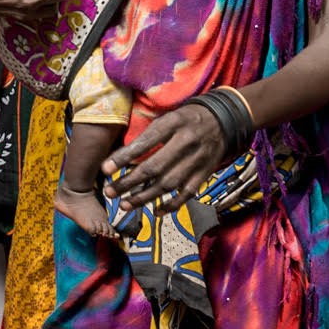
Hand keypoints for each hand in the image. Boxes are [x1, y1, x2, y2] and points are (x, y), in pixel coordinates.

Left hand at [100, 103, 225, 212]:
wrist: (223, 120)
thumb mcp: (169, 116)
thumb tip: (124, 156)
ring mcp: (197, 160)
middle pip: (154, 167)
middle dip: (129, 182)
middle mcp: (185, 142)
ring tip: (125, 204)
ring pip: (168, 183)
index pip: (144, 143)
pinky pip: (187, 193)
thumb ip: (150, 134)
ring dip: (144, 197)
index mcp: (173, 123)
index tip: (105, 169)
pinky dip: (171, 205)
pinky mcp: (205, 173)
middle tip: (110, 192)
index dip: (123, 157)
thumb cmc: (187, 118)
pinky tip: (155, 211)